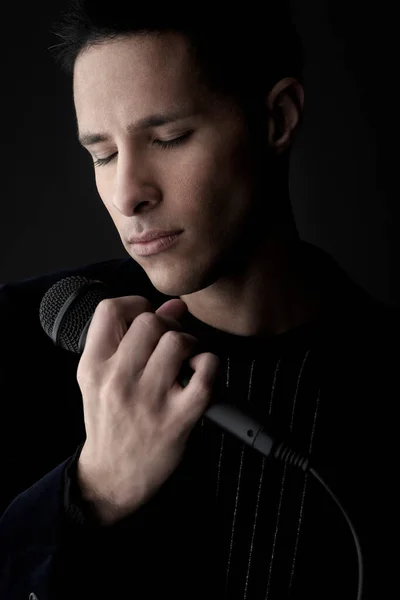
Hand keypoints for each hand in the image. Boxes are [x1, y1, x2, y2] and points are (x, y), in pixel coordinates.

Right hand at [75, 296, 219, 524]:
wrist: (114, 475)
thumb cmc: (111, 421)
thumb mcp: (101, 378)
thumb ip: (127, 339)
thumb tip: (173, 306)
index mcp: (94, 367)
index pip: (110, 310)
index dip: (136, 303)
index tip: (148, 315)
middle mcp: (118, 380)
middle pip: (150, 322)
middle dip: (168, 325)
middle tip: (171, 342)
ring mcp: (149, 400)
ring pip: (178, 342)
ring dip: (190, 344)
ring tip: (187, 359)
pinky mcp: (178, 419)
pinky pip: (206, 373)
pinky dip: (211, 364)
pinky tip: (200, 373)